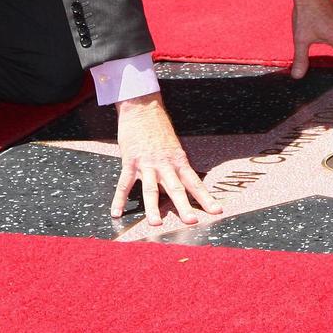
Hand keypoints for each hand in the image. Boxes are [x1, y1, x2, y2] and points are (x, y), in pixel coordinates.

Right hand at [111, 92, 221, 225]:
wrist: (142, 108)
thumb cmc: (159, 128)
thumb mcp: (174, 147)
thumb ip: (176, 167)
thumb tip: (181, 186)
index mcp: (178, 161)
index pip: (195, 183)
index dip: (206, 198)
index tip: (216, 211)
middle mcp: (165, 165)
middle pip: (176, 189)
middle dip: (184, 207)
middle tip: (191, 222)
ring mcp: (147, 164)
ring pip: (151, 190)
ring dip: (153, 208)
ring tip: (156, 224)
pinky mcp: (130, 162)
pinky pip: (124, 184)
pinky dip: (119, 199)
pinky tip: (116, 213)